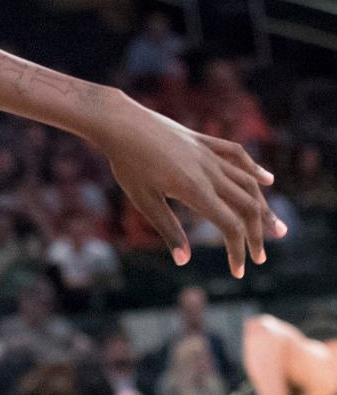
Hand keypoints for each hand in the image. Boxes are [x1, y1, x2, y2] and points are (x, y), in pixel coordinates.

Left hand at [92, 98, 282, 276]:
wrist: (121, 123)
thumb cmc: (128, 164)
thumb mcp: (144, 201)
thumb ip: (168, 229)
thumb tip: (184, 260)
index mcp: (196, 191)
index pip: (230, 226)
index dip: (238, 250)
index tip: (239, 271)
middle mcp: (210, 172)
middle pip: (248, 206)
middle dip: (257, 234)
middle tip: (261, 257)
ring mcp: (210, 154)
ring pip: (248, 182)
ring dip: (263, 206)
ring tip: (274, 225)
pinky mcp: (204, 141)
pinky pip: (237, 154)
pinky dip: (255, 169)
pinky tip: (267, 180)